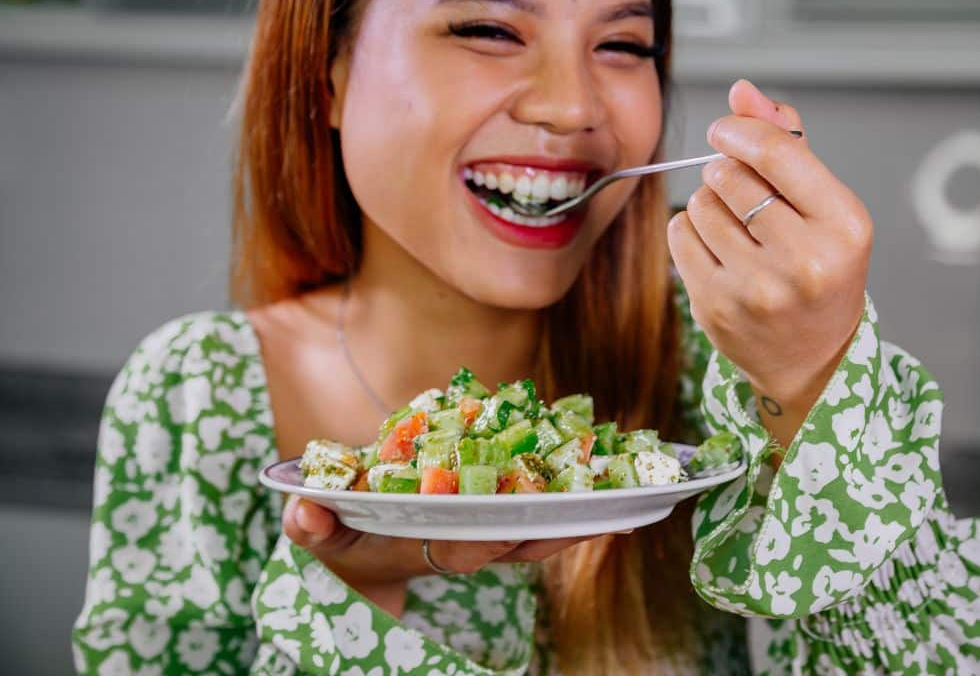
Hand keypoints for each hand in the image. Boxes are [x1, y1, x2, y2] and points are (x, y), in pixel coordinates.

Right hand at [284, 497, 603, 616]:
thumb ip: (312, 525)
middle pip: (518, 541)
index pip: (461, 550)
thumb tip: (305, 509)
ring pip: (539, 526)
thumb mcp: (321, 535)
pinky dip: (575, 499)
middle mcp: (464, 544)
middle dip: (554, 527)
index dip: (486, 539)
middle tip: (594, 507)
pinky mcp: (503, 512)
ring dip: (578, 513)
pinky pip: (544, 507)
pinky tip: (613, 483)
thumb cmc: (345, 540)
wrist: (366, 548)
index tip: (510, 525)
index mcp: (424, 548)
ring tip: (621, 494)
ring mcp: (488, 532)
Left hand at [667, 79, 871, 442]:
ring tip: (736, 227)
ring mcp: (757, 288)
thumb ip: (789, 144)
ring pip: (701, 204)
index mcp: (844, 227)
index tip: (724, 130)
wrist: (812, 359)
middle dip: (728, 171)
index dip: (741, 130)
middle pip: (732, 175)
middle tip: (743, 193)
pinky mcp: (715, 306)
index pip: (778, 154)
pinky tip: (718, 248)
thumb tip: (742, 92)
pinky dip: (691, 231)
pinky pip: (681, 235)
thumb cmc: (822, 272)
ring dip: (710, 203)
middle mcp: (804, 260)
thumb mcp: (826, 208)